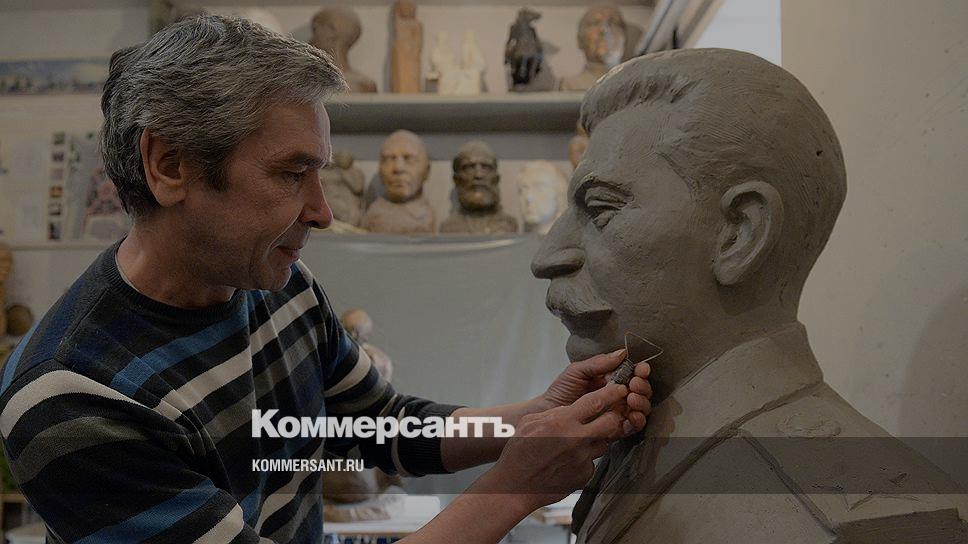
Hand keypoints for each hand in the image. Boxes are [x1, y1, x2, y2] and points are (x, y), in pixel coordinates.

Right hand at [479, 383, 634, 510]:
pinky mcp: (584, 475)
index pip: (596, 401)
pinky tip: (568, 461)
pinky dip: (584, 459)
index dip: (612, 393)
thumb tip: (569, 409)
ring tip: (577, 442)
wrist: (516, 486)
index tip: (618, 389)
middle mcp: (577, 439)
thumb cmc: (519, 453)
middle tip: (608, 415)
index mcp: (562, 421)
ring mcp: (583, 459)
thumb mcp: (530, 422)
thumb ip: (554, 413)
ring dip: (596, 439)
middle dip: (613, 416)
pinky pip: (592, 462)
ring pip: (604, 443)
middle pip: (611, 422)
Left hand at [538, 349, 652, 434]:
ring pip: (640, 409)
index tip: (641, 369)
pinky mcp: (615, 429)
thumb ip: (598, 363)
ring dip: (641, 403)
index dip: (640, 371)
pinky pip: (632, 427)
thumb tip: (621, 353)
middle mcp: (618, 396)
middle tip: (634, 384)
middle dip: (642, 386)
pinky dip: (637, 421)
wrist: (548, 412)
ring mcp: (618, 413)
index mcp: (612, 380)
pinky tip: (631, 415)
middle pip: (641, 391)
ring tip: (631, 398)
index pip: (634, 374)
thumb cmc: (561, 390)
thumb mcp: (578, 371)